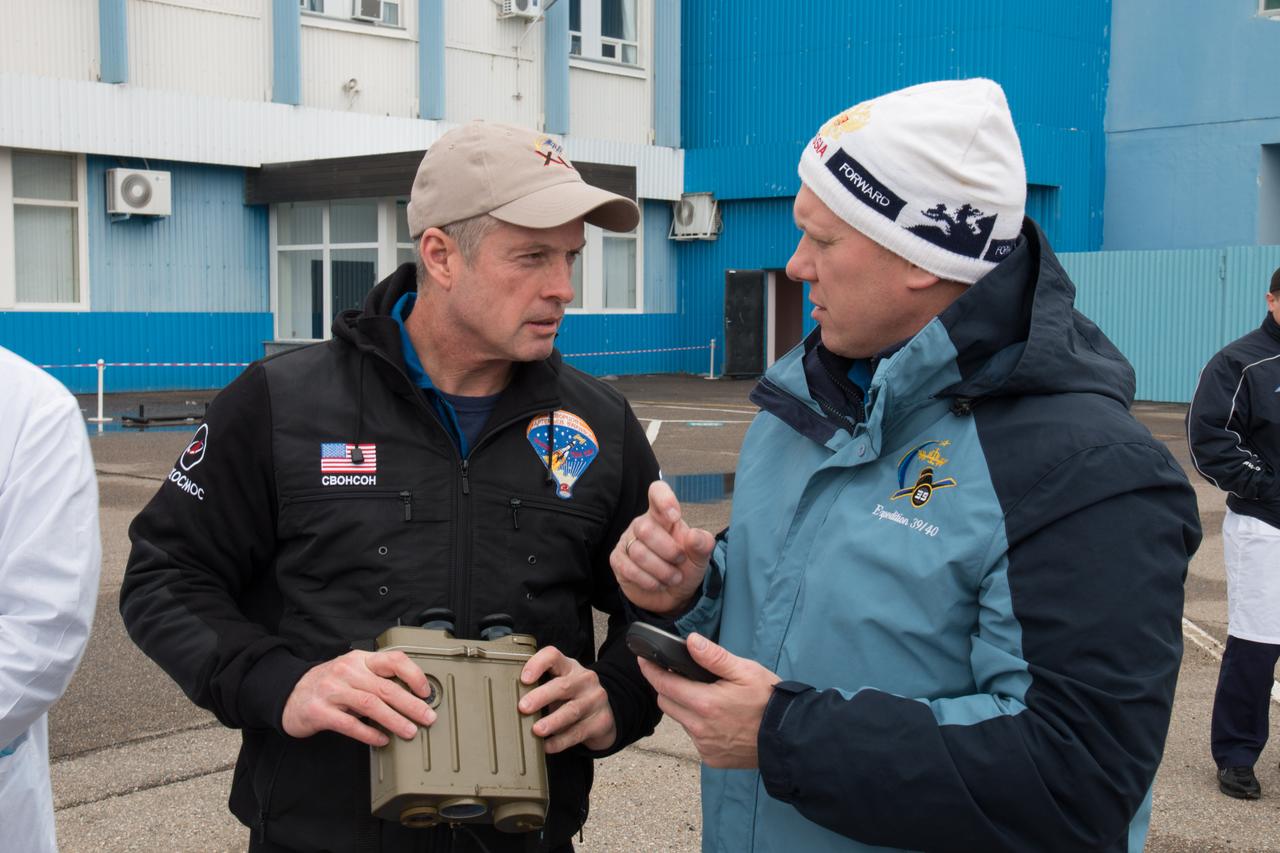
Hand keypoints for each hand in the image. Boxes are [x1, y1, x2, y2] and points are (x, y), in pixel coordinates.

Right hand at [282, 649, 436, 746]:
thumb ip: (377, 678)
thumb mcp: (353, 673)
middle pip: (386, 687)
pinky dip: (369, 733)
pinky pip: (349, 724)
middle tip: (428, 717)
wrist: (289, 695)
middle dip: (411, 704)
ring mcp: (332, 691)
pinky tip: (381, 740)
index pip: (393, 660)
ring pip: (370, 705)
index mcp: (360, 660)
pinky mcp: (320, 712)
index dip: (414, 675)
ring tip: (410, 731)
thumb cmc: (329, 685)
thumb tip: (413, 695)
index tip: (426, 692)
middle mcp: (347, 672)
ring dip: (394, 720)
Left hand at [518, 646, 615, 752]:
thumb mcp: (560, 684)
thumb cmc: (573, 697)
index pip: (553, 656)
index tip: (524, 678)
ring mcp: (595, 700)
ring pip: (572, 710)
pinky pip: (578, 732)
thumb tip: (508, 700)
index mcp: (569, 667)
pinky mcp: (601, 721)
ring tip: (536, 730)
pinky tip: (547, 746)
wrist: (605, 714)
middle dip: (541, 696)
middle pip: (563, 685)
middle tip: (523, 707)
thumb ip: (540, 687)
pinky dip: (561, 741)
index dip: (538, 664)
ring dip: (552, 721)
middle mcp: (584, 680)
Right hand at [610, 480, 714, 616]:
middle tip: (680, 561)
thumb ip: (703, 545)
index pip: (657, 491)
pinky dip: (648, 581)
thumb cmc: (684, 568)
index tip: (675, 516)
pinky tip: (657, 584)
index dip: (664, 499)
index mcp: (663, 515)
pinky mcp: (618, 560)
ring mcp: (627, 541)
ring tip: (673, 578)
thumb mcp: (700, 558)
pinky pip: (628, 569)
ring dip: (661, 571)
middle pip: (646, 528)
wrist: (671, 595)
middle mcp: (642, 524)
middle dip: (668, 551)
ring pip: (638, 552)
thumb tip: (696, 536)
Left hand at [637, 633, 779, 768]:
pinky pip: (695, 739)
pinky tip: (719, 720)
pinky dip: (699, 727)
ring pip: (681, 722)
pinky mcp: (712, 758)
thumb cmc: (769, 700)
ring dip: (686, 708)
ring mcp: (705, 746)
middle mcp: (699, 728)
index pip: (664, 685)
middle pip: (667, 704)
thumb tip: (691, 642)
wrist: (789, 737)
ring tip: (707, 699)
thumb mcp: (745, 671)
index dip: (651, 671)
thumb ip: (714, 657)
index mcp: (704, 703)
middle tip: (682, 678)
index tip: (643, 660)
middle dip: (668, 688)